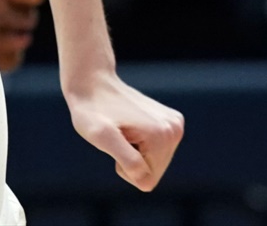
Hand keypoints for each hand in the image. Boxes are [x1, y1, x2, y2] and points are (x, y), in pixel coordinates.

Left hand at [66, 72, 183, 191]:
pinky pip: (157, 151)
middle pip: (154, 172)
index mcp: (162, 136)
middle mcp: (175, 129)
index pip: (147, 181)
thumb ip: (127, 159)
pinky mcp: (171, 121)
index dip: (124, 168)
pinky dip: (140, 144)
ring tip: (123, 131)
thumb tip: (146, 181)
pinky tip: (129, 126)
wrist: (91, 84)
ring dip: (135, 152)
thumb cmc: (91, 111)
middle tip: (117, 136)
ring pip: (156, 163)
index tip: (115, 143)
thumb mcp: (101, 136)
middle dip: (131, 160)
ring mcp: (175, 124)